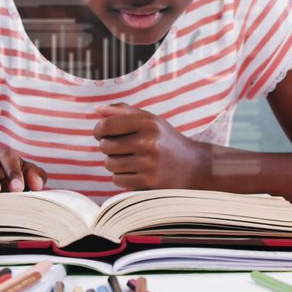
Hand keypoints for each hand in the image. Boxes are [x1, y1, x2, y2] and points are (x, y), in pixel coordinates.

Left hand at [93, 103, 208, 189]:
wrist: (194, 166)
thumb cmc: (166, 140)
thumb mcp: (150, 120)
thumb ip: (123, 112)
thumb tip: (97, 109)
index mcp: (148, 123)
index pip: (108, 125)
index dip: (98, 130)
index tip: (101, 134)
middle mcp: (149, 142)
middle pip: (106, 146)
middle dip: (107, 147)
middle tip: (119, 148)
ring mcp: (149, 164)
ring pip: (110, 164)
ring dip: (114, 163)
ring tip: (128, 160)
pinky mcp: (149, 183)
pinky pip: (118, 180)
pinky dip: (121, 177)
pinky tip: (135, 172)